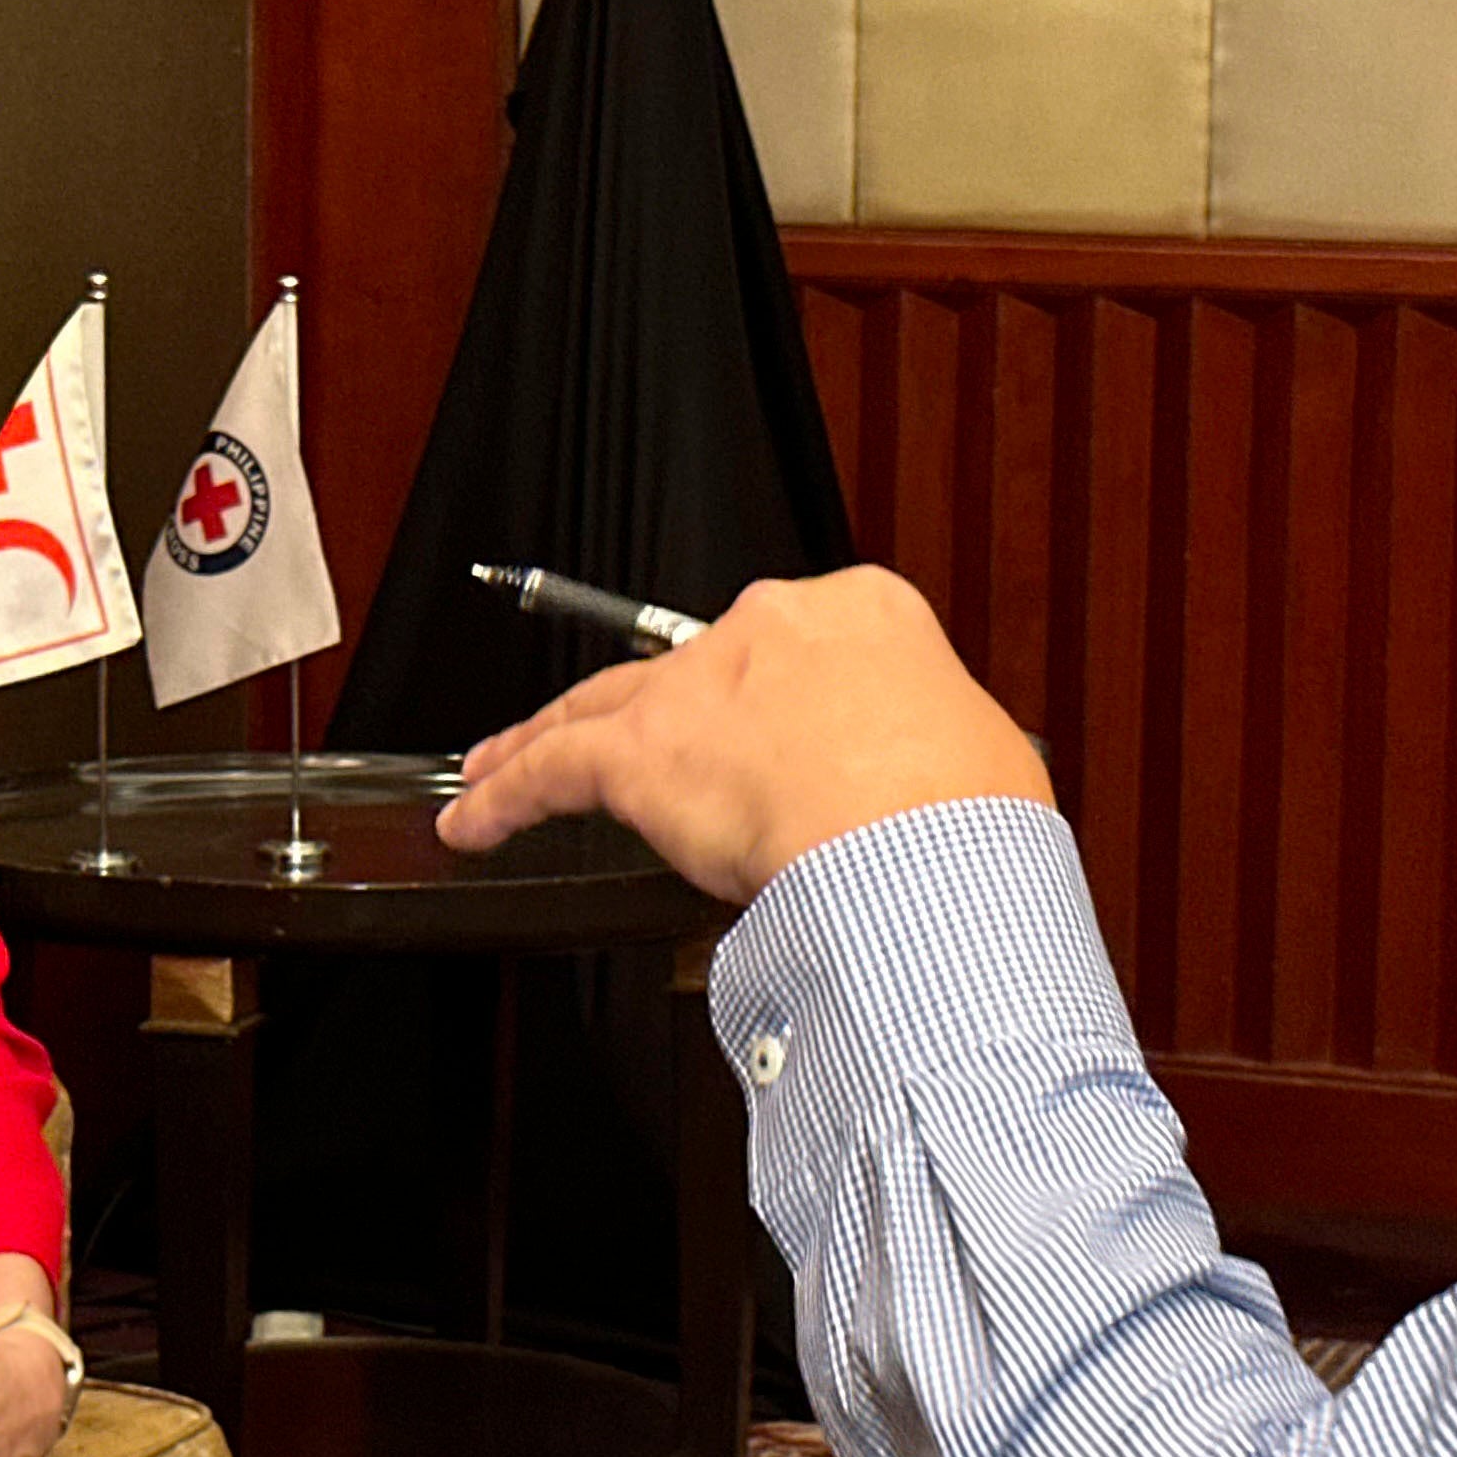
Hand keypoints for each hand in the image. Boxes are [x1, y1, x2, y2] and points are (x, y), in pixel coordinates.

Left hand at [433, 567, 1051, 904]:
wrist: (920, 844)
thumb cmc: (964, 815)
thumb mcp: (981, 760)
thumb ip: (935, 757)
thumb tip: (937, 792)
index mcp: (864, 612)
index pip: (803, 650)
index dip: (785, 708)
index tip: (782, 746)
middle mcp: (770, 629)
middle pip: (692, 669)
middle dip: (675, 722)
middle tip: (669, 776)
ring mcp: (698, 684)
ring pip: (602, 705)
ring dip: (548, 737)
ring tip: (502, 763)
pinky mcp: (638, 751)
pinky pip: (549, 770)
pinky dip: (504, 797)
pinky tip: (474, 821)